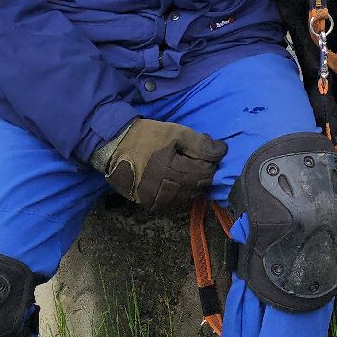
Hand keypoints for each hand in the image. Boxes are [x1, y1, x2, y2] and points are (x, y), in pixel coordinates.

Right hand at [98, 118, 227, 212]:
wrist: (113, 146)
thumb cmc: (146, 136)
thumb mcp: (175, 132)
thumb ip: (200, 143)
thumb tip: (222, 152)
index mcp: (172, 171)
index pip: (205, 174)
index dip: (210, 163)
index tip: (206, 153)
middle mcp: (165, 191)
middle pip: (197, 187)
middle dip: (201, 174)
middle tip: (195, 160)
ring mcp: (156, 200)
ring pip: (186, 197)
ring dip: (191, 185)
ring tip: (184, 170)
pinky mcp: (148, 204)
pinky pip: (172, 203)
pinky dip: (178, 193)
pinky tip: (174, 181)